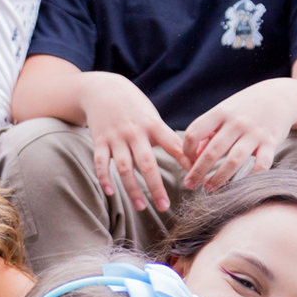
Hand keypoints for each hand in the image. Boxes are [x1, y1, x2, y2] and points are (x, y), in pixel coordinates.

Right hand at [80, 72, 187, 213]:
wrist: (104, 89)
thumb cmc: (135, 107)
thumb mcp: (153, 117)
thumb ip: (168, 137)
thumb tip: (194, 155)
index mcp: (153, 126)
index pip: (173, 146)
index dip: (186, 162)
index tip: (195, 180)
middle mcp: (135, 133)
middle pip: (147, 164)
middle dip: (156, 187)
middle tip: (165, 207)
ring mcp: (116, 138)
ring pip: (124, 168)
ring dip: (132, 189)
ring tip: (141, 207)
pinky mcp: (100, 141)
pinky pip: (101, 163)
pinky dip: (104, 178)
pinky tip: (110, 192)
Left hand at [183, 79, 296, 190]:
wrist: (280, 96)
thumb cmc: (245, 107)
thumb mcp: (224, 112)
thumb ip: (208, 131)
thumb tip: (195, 156)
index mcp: (221, 112)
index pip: (195, 133)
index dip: (187, 150)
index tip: (187, 160)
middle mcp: (237, 122)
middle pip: (212, 152)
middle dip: (197, 172)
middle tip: (190, 185)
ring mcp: (255, 133)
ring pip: (233, 161)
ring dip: (219, 179)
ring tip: (210, 189)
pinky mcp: (271, 143)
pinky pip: (260, 165)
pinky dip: (250, 178)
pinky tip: (239, 186)